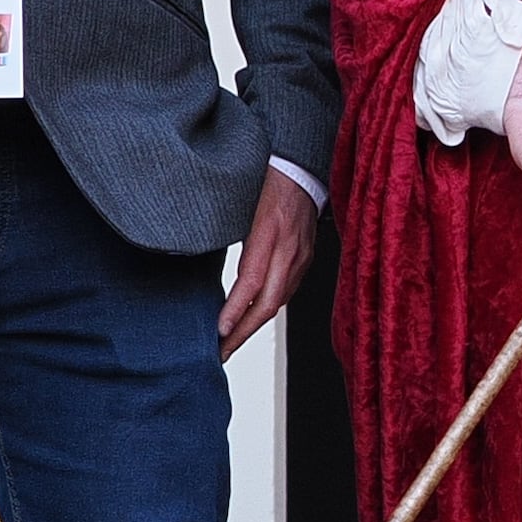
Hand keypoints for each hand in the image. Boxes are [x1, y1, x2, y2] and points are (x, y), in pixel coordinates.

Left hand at [217, 166, 321, 354]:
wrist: (301, 170)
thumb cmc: (268, 183)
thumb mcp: (243, 207)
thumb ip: (235, 241)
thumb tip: (216, 274)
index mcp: (269, 234)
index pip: (251, 282)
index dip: (234, 310)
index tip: (219, 330)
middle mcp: (288, 251)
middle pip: (267, 304)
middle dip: (242, 332)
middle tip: (221, 352)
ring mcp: (300, 258)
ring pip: (277, 302)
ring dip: (254, 325)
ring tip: (232, 342)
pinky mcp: (306, 259)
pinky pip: (286, 291)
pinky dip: (267, 308)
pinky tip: (253, 316)